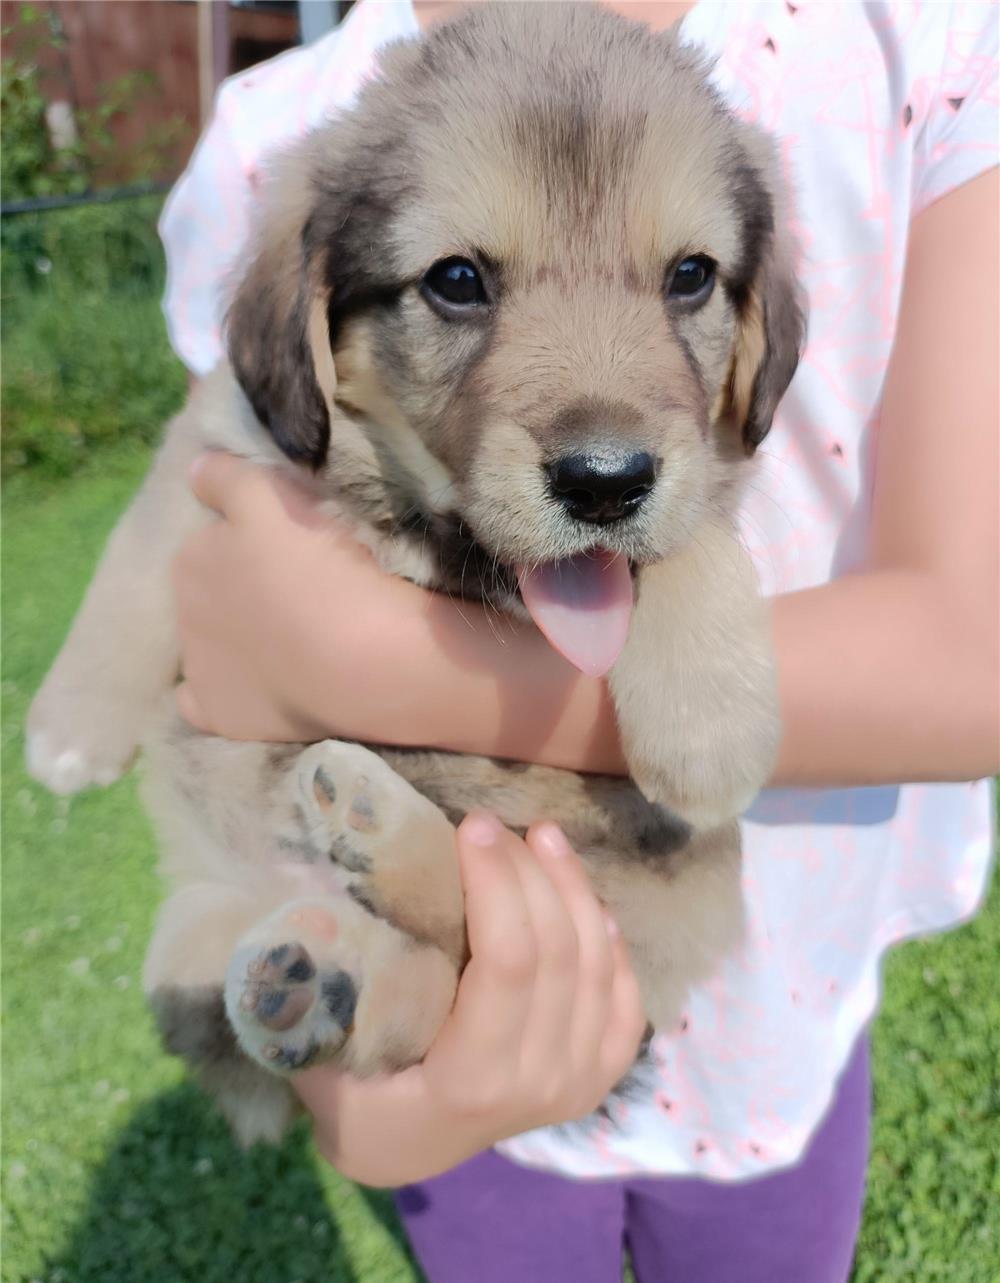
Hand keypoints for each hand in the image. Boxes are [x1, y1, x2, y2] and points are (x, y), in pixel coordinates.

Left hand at [173, 452, 433, 741]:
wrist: (357, 656)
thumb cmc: (320, 569)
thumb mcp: (272, 498)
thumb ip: (227, 478)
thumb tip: (194, 469)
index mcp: (192, 558)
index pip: (211, 544)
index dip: (249, 547)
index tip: (288, 554)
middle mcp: (182, 611)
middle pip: (207, 595)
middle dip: (236, 594)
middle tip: (293, 597)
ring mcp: (196, 667)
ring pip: (206, 645)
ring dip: (233, 642)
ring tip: (287, 645)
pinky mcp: (217, 714)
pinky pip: (202, 701)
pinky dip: (221, 693)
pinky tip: (253, 689)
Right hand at [294, 813, 645, 1187]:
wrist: (408, 1151)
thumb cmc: (356, 1093)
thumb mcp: (319, 1055)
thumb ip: (320, 989)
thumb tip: (308, 894)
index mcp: (473, 1080)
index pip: (509, 963)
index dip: (498, 883)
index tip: (470, 826)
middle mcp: (539, 1085)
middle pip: (559, 952)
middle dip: (528, 871)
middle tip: (491, 823)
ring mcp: (578, 1084)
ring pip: (598, 962)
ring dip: (572, 887)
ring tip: (541, 834)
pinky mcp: (599, 1075)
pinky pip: (625, 995)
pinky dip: (609, 938)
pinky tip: (583, 895)